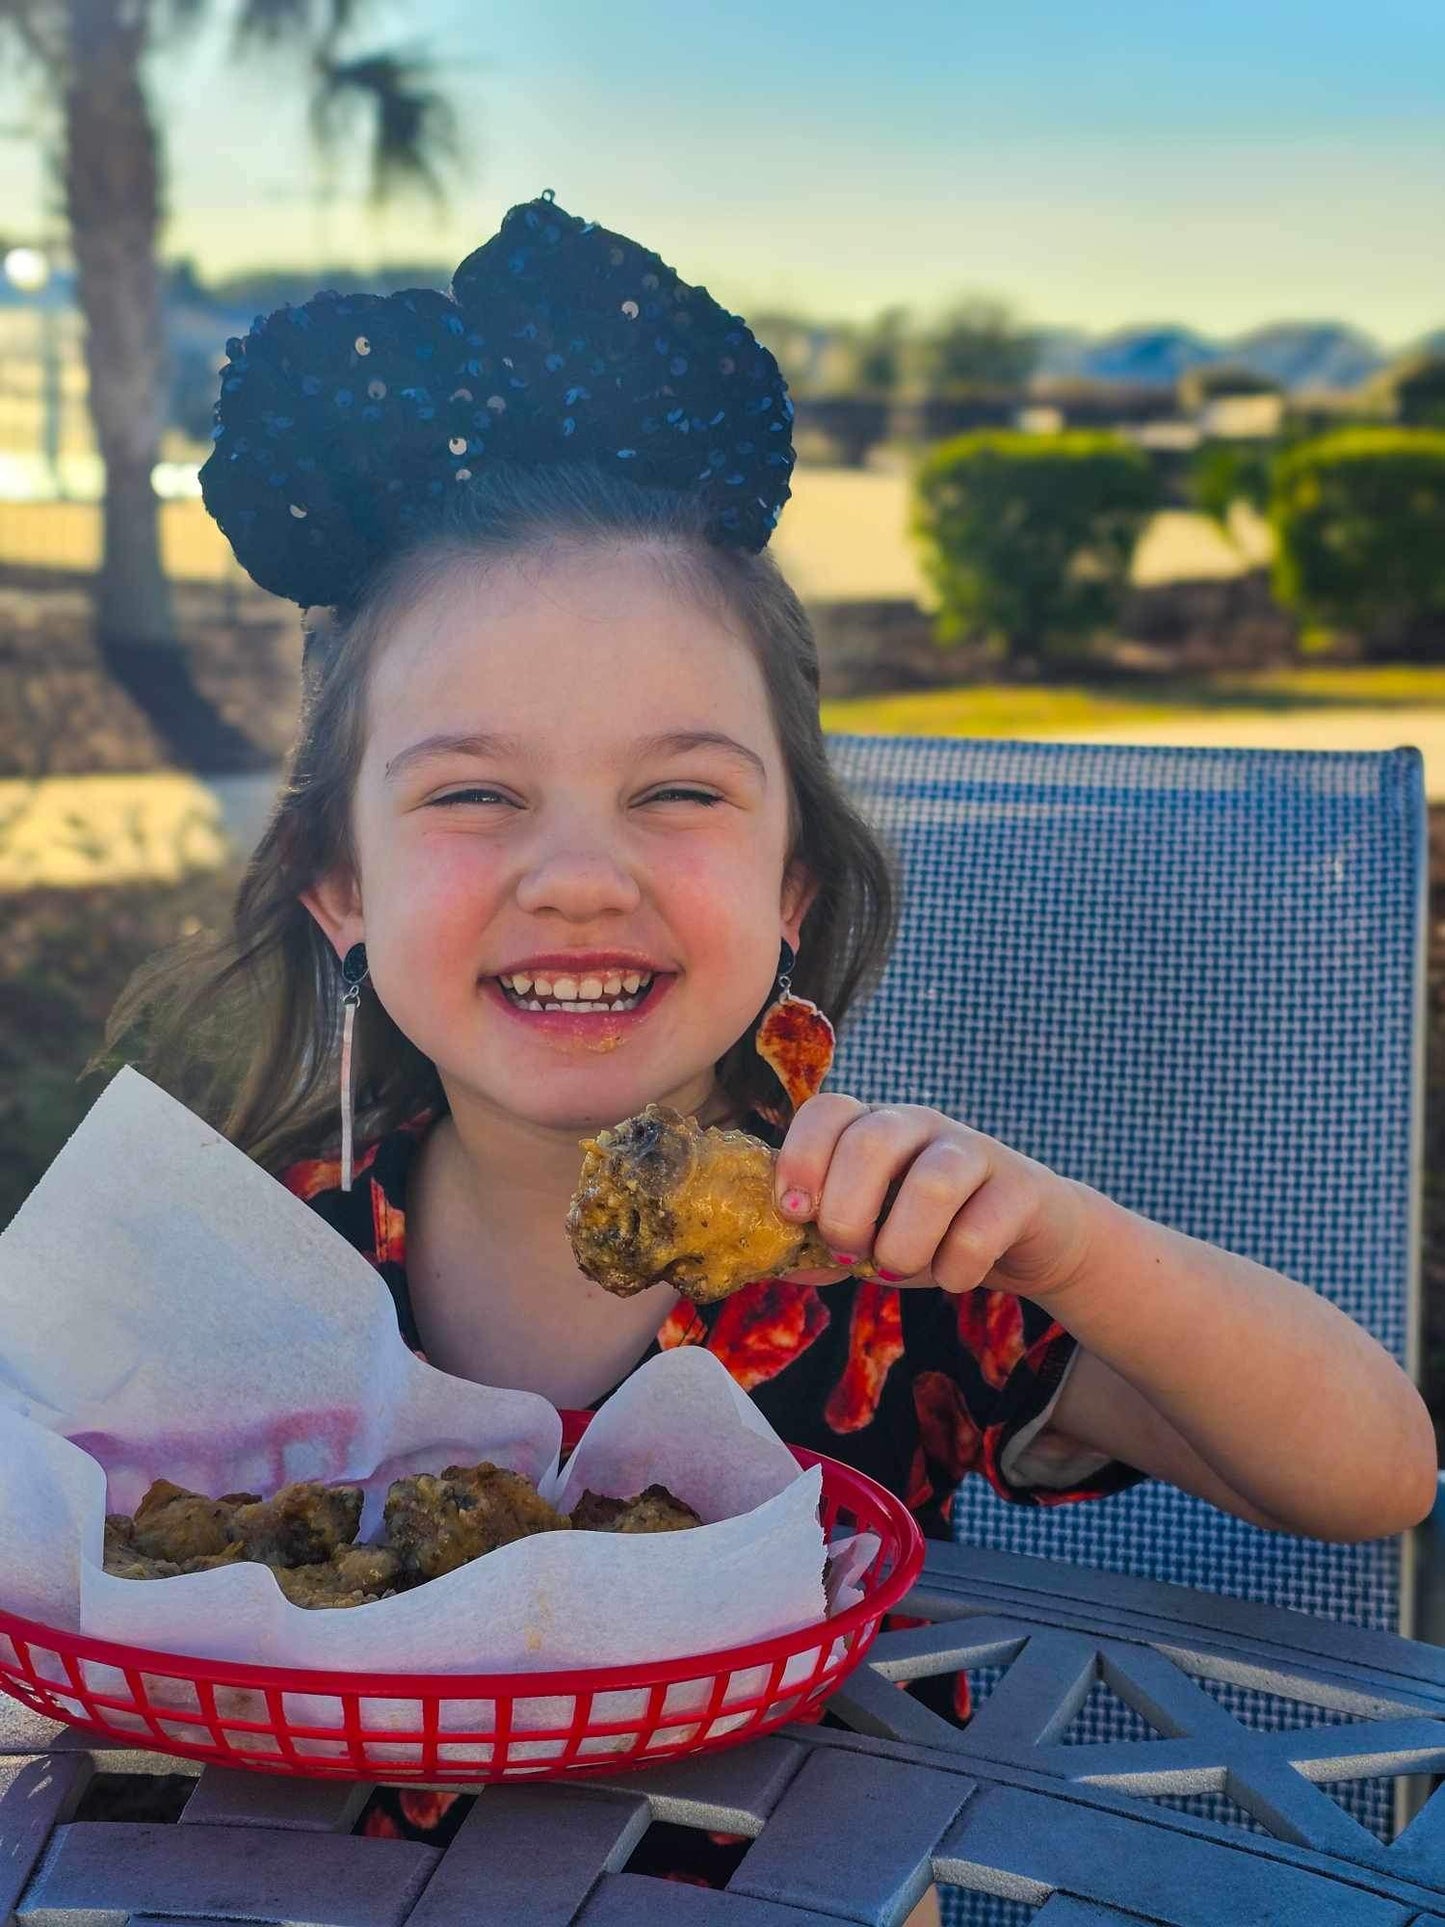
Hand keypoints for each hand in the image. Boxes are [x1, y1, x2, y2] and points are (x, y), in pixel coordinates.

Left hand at [773, 1095, 1097, 1299]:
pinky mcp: (1022, 1188)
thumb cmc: (932, 1233)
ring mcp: (974, 1150)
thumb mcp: (870, 1238)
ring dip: (902, 1244)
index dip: (800, 1159)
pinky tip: (952, 1277)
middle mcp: (920, 1125)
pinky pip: (981, 1229)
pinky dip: (955, 1268)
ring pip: (931, 1182)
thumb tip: (771, 1264)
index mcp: (874, 1127)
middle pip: (871, 1140)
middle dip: (846, 1211)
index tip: (795, 1214)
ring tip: (898, 1268)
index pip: (827, 1111)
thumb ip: (819, 1247)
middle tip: (849, 1253)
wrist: (1029, 1241)